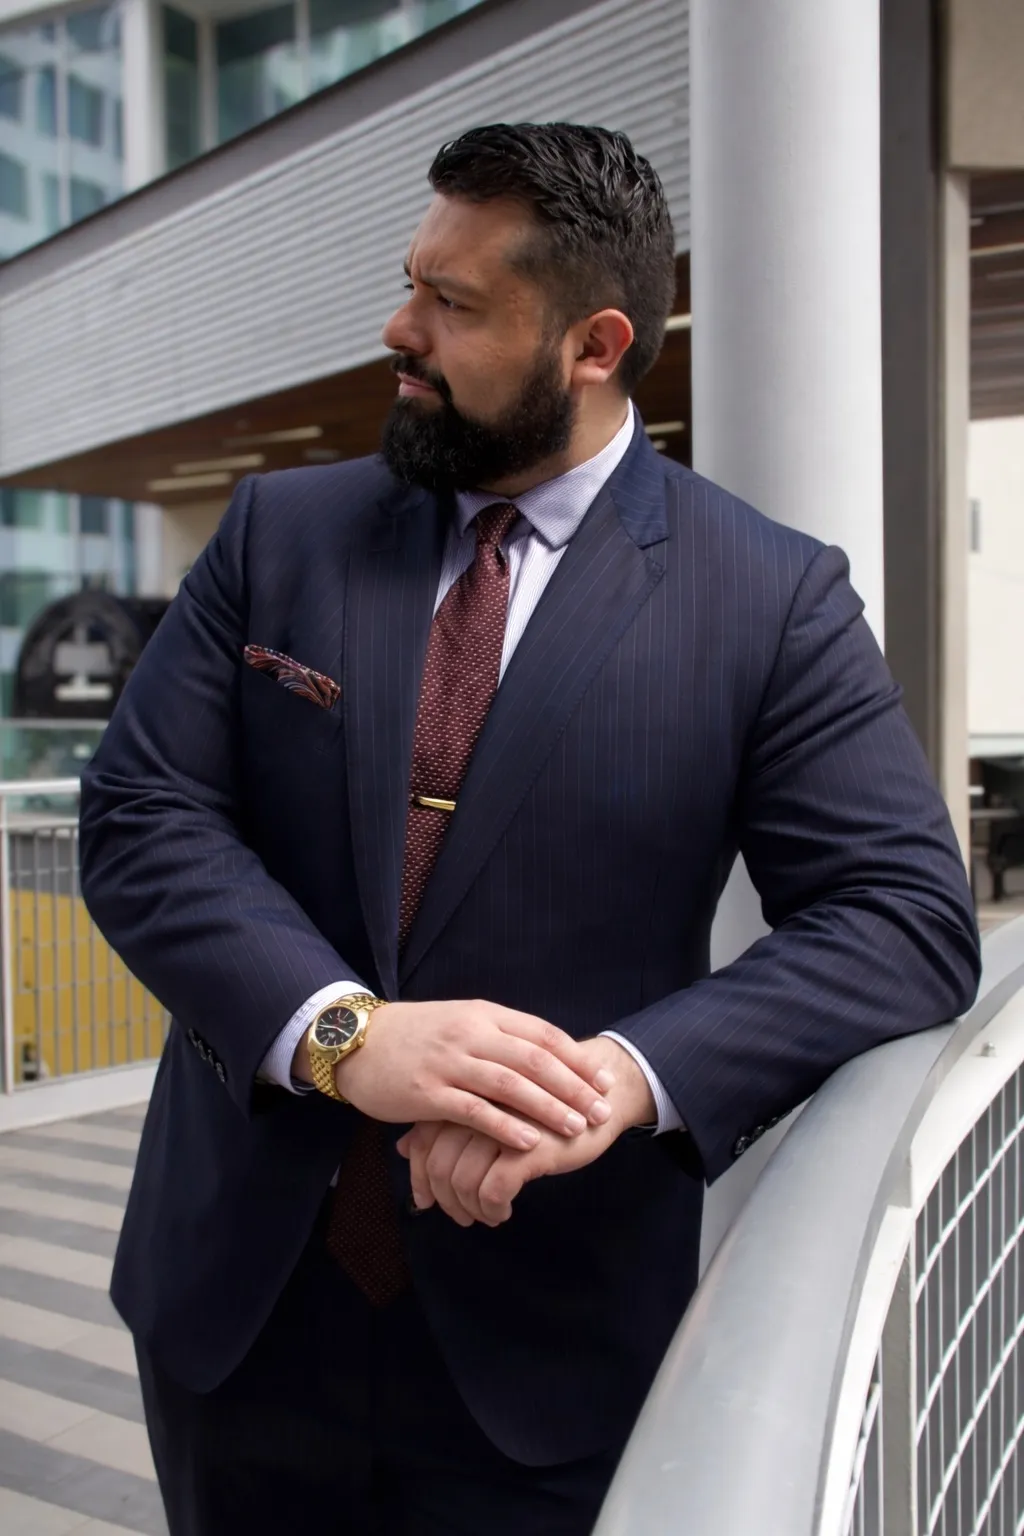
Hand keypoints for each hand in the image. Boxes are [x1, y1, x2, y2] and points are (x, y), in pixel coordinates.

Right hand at [303, 999, 615, 1152]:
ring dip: (548, 1108)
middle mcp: (470, 1034)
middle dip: (574, 1087)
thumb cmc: (413, 1035)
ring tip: (576, 1127)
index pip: (541, 1034)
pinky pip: (474, 1111)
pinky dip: (505, 1127)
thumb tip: (544, 1054)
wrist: (355, 1041)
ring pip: (510, 1085)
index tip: (604, 1079)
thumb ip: (498, 1034)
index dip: (576, 1058)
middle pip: (534, 1060)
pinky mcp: (427, 1093)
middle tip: (601, 1110)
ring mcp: (449, 1063)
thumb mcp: (459, 1021)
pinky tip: (529, 1143)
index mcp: (483, 1014)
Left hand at [396, 1036, 655, 1223]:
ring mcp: (502, 1124)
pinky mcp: (528, 1145)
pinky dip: (493, 1210)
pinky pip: (492, 1191)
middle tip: (462, 1217)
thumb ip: (443, 1126)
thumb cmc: (538, 1104)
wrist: (601, 1095)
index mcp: (464, 1092)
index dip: (420, 1178)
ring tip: (486, 1217)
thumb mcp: (486, 1113)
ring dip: (470, 1210)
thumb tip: (402, 1149)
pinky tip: (504, 1213)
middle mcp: (477, 1105)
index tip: (428, 1202)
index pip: (421, 1141)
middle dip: (445, 1200)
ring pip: (461, 1182)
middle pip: (438, 1165)